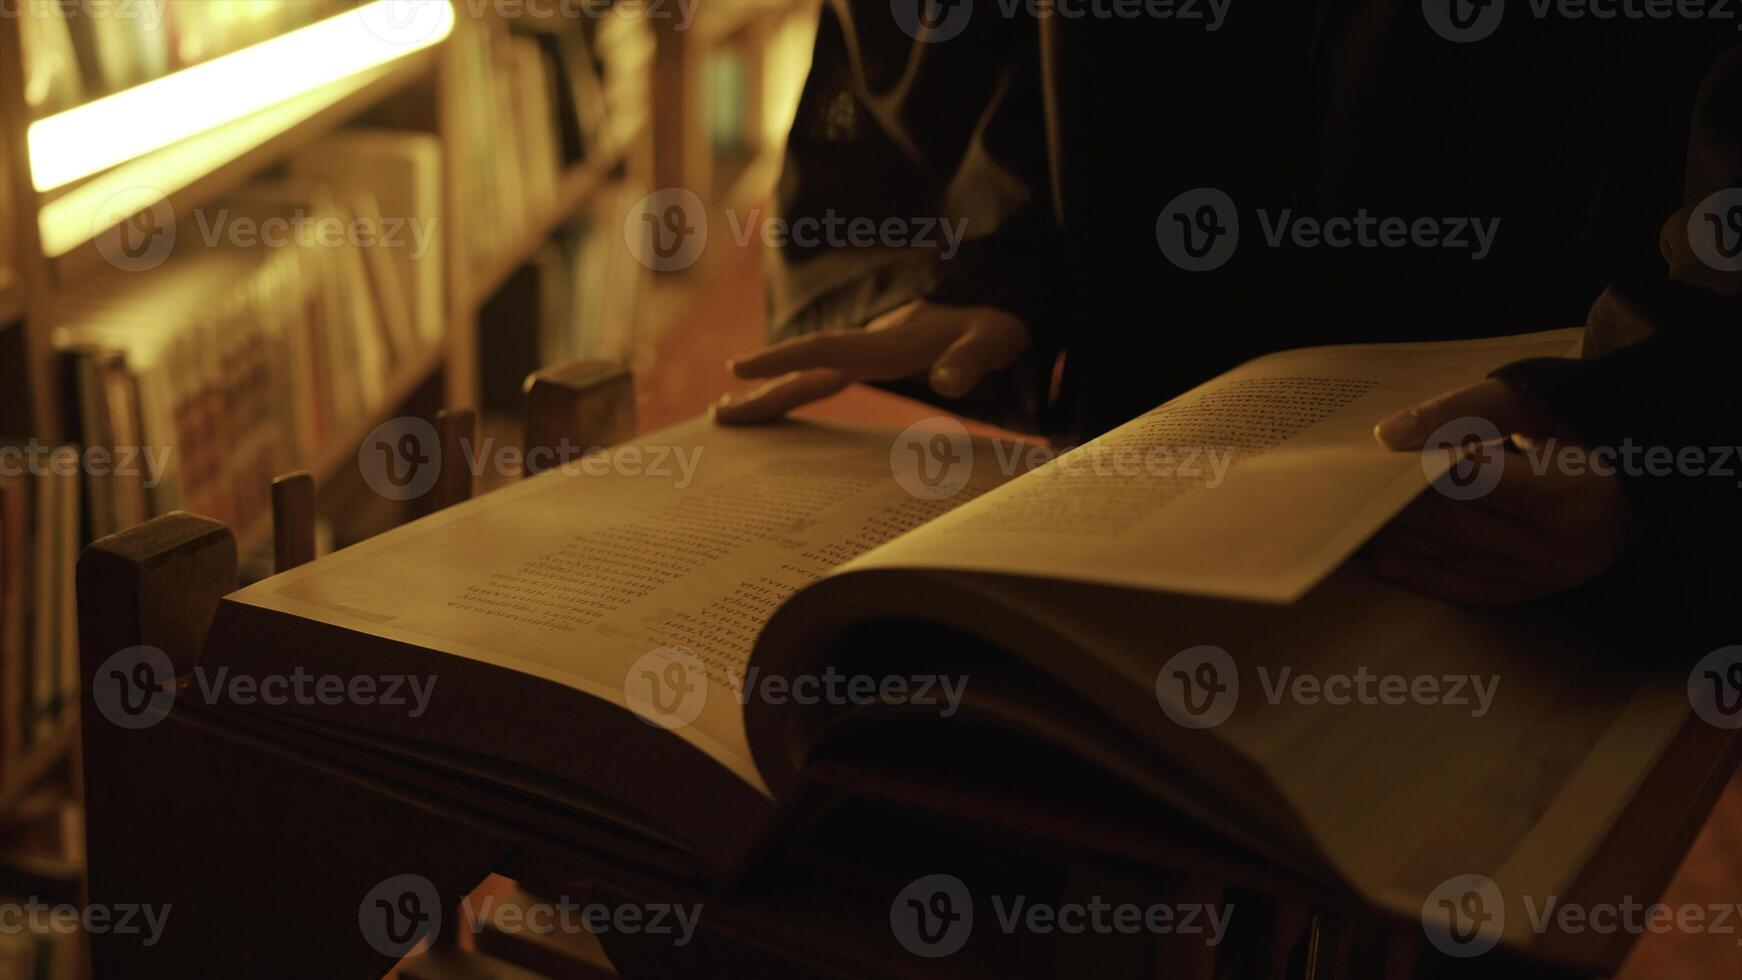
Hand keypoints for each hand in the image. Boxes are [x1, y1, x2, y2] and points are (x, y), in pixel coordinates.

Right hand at [713, 301, 1030, 424]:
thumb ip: (972, 359)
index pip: (823, 350)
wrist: (996, 311)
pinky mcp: (873, 365)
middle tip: (717, 413)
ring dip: (770, 396)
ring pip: (808, 378)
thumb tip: (949, 382)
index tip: (739, 370)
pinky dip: (794, 394)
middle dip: (761, 390)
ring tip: (727, 413)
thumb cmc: (995, 328)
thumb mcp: (993, 340)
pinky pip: (824, 383)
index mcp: (885, 343)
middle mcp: (867, 347)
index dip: (781, 359)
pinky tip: (775, 405)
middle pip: (804, 370)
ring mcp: (866, 356)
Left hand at [1370, 379, 1636, 604]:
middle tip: (1346, 488)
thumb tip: (1387, 436)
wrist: (1640, 474)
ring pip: (1456, 558)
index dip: (1417, 470)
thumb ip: (1461, 412)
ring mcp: (1549, 577)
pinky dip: (1424, 574)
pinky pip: (1468, 588)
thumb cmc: (1582, 426)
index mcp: (1571, 496)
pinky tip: (1383, 559)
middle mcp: (1563, 548)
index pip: (1474, 482)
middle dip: (1397, 505)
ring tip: (1352, 519)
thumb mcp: (1534, 403)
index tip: (1370, 458)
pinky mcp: (1535, 591)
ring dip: (1400, 541)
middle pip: (1457, 523)